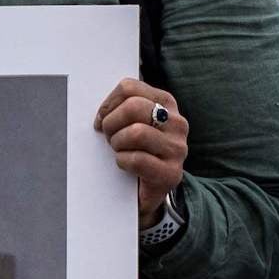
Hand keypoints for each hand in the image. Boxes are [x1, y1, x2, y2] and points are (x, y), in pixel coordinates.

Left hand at [97, 77, 190, 226]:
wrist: (150, 190)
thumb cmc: (137, 150)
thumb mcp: (134, 121)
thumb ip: (123, 107)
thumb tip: (102, 109)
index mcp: (165, 102)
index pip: (129, 87)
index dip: (108, 104)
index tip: (101, 118)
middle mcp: (176, 122)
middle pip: (133, 107)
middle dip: (112, 123)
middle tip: (108, 136)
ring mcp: (177, 148)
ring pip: (136, 132)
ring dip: (118, 143)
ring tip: (118, 150)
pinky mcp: (171, 173)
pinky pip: (138, 159)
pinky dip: (123, 161)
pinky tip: (124, 164)